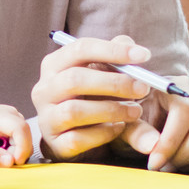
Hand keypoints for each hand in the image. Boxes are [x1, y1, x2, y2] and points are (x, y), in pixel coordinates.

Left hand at [0, 104, 30, 166]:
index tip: (15, 162)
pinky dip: (12, 147)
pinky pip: (19, 137)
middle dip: (17, 151)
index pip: (20, 128)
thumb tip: (11, 162)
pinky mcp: (8, 122)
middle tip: (0, 159)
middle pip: (25, 133)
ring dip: (14, 149)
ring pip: (24, 136)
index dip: (22, 147)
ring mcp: (9, 115)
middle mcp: (6, 112)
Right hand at [30, 35, 150, 160]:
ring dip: (111, 110)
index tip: (144, 55)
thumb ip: (115, 58)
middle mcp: (44, 89)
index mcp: (54, 65)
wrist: (72, 134)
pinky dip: (104, 133)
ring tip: (136, 111)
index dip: (113, 50)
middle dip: (114, 83)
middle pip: (74, 79)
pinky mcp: (55, 143)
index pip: (80, 49)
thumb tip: (130, 45)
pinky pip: (78, 138)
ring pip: (74, 111)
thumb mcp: (100, 74)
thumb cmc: (90, 97)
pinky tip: (119, 128)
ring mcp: (46, 118)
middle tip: (143, 88)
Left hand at [121, 79, 188, 172]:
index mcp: (178, 86)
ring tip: (181, 166)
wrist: (155, 121)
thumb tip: (153, 147)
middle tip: (168, 167)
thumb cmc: (140, 120)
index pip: (185, 110)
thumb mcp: (130, 124)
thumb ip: (137, 133)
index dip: (171, 141)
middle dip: (187, 153)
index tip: (155, 162)